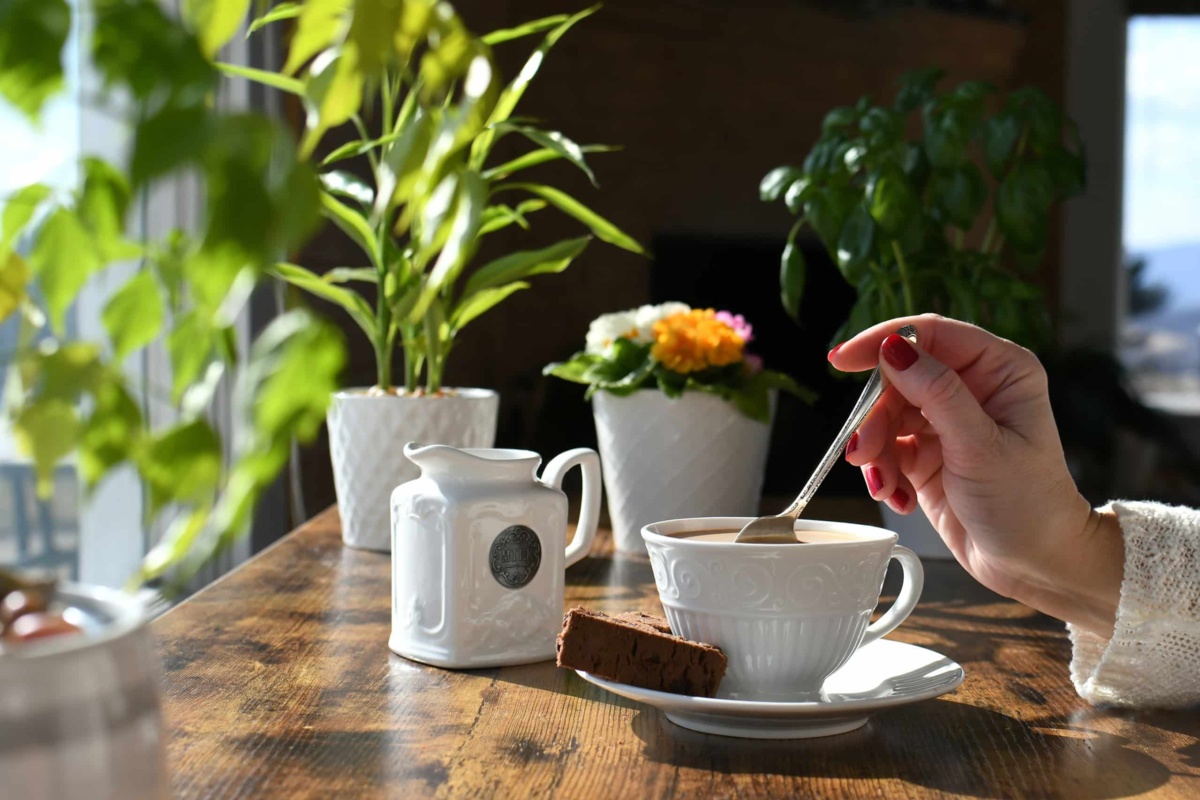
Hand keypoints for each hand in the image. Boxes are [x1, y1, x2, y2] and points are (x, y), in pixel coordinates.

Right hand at [829, 314, 1122, 635]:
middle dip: (875, 416)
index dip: (883, 341)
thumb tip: (894, 349)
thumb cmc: (1027, 504)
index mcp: (999, 370)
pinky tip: (898, 495)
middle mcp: (972, 387)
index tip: (843, 361)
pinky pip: (887, 447)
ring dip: (876, 450)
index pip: (931, 334)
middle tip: (864, 452)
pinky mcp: (928, 452)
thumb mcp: (980, 446)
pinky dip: (883, 470)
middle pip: (899, 377)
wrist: (1033, 563)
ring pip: (886, 414)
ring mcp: (947, 421)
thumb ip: (937, 393)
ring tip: (884, 484)